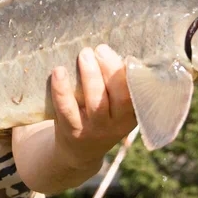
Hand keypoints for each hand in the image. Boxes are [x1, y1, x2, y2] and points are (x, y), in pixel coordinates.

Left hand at [48, 45, 136, 167]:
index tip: (126, 54)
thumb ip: (118, 83)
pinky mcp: (73, 132)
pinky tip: (58, 71)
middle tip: (99, 49)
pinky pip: (67, 110)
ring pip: (96, 102)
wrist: (79, 152)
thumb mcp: (117, 106)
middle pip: (120, 96)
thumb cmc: (100, 117)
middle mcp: (118, 124)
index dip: (132, 73)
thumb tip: (113, 44)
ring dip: (90, 75)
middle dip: (111, 69)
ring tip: (84, 53)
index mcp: (133, 113)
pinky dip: (61, 89)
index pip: (139, 93)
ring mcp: (95, 129)